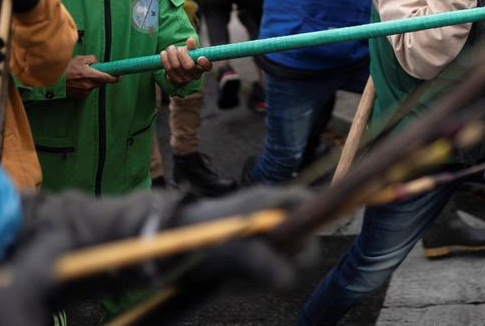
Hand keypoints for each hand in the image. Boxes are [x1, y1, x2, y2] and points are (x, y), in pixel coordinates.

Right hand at [65, 55, 118, 99]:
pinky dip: (85, 86)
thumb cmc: (65, 69)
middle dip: (100, 77)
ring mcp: (84, 92)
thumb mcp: (80, 59)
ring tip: (81, 76)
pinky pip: (87, 90)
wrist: (53, 80)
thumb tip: (97, 63)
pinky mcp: (80, 96)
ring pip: (94, 86)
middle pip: (102, 82)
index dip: (115, 77)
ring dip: (91, 81)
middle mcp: (89, 85)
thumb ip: (92, 59)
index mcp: (90, 75)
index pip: (108, 78)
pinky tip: (78, 82)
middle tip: (93, 72)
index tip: (119, 75)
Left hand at [161, 37, 210, 84]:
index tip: (200, 58)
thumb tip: (190, 40)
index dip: (204, 63)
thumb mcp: (192, 50)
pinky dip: (164, 59)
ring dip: (171, 54)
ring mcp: (185, 79)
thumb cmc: (188, 56)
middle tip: (178, 48)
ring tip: (171, 48)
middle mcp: (196, 75)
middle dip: (181, 54)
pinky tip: (164, 53)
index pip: (207, 66)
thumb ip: (192, 46)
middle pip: (188, 66)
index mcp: (203, 66)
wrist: (179, 64)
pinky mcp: (175, 80)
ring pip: (176, 66)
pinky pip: (168, 69)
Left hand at [175, 186, 317, 290]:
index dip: (316, 224)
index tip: (300, 251)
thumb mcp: (232, 250)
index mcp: (271, 202)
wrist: (169, 242)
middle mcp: (271, 215)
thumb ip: (261, 263)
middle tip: (262, 275)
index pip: (310, 204)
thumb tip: (288, 280)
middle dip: (285, 262)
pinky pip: (267, 269)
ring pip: (284, 259)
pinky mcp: (253, 250)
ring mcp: (262, 233)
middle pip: (302, 239)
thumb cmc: (200, 236)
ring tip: (236, 279)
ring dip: (265, 275)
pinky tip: (232, 281)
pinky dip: (253, 279)